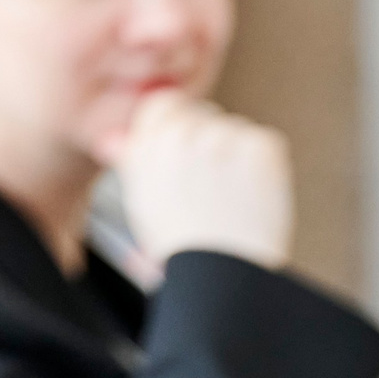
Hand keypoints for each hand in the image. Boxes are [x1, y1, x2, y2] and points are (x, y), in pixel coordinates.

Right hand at [115, 89, 292, 269]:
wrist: (222, 274)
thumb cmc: (181, 245)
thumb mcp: (141, 198)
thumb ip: (128, 158)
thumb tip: (114, 138)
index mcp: (149, 142)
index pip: (165, 102)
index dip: (178, 126)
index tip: (187, 151)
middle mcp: (181, 134)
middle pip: (203, 114)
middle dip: (208, 140)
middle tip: (211, 182)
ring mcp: (222, 138)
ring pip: (235, 128)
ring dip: (236, 152)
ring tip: (231, 195)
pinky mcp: (259, 148)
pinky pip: (264, 141)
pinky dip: (264, 165)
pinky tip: (251, 193)